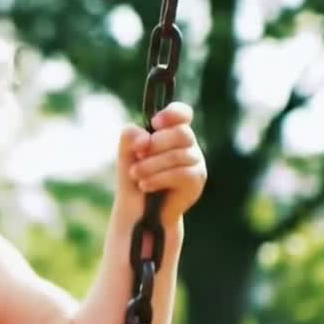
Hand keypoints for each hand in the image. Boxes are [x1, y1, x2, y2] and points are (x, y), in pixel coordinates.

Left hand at [116, 102, 206, 222]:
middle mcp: (188, 145)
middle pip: (181, 133)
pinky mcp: (197, 180)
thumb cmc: (135, 176)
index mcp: (172, 132)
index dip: (172, 114)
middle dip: (155, 144)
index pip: (182, 113)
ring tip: (135, 174)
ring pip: (178, 155)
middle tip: (138, 156)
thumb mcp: (126, 152)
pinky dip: (158, 178)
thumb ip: (131, 136)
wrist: (138, 209)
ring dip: (151, 165)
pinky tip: (145, 185)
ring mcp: (196, 162)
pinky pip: (181, 173)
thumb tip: (145, 137)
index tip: (154, 123)